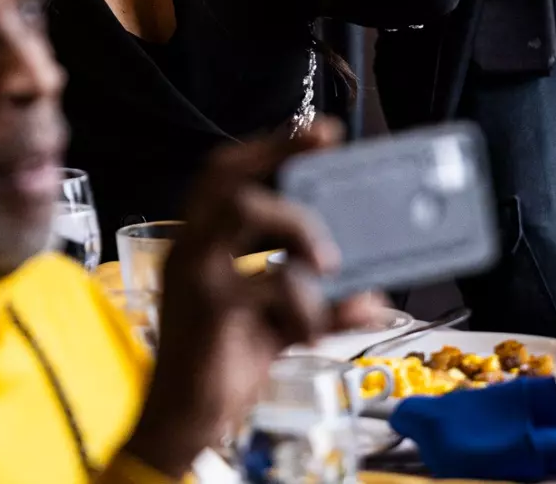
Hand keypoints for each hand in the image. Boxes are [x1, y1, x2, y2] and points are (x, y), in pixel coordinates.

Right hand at [121, 119, 384, 477]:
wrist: (182, 423)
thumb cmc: (222, 365)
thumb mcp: (280, 326)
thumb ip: (321, 307)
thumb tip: (373, 298)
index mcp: (202, 244)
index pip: (227, 176)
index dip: (270, 148)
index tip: (319, 131)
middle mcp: (190, 248)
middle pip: (226, 175)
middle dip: (278, 150)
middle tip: (325, 143)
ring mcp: (194, 273)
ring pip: (239, 207)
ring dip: (294, 224)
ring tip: (328, 261)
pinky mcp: (208, 306)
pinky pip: (268, 283)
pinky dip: (309, 305)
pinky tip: (318, 326)